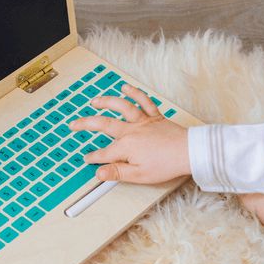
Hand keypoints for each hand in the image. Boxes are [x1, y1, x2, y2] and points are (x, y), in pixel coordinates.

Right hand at [71, 82, 189, 183]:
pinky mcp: (154, 116)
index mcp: (126, 146)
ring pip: (121, 107)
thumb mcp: (139, 175)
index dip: (94, 157)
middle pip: (104, 125)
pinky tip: (125, 88)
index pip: (104, 153)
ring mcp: (143, 121)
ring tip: (95, 102)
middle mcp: (132, 130)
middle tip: (74, 125)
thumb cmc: (167, 164)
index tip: (87, 159)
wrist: (190, 151)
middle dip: (86, 124)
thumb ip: (117, 172)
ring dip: (106, 102)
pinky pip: (143, 101)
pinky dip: (134, 93)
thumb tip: (99, 172)